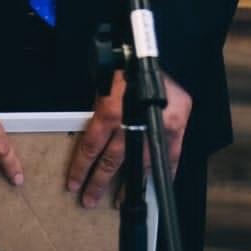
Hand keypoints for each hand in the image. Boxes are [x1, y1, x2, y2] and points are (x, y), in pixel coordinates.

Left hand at [66, 69, 191, 208]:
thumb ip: (100, 106)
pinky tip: (156, 186)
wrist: (163, 49)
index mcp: (110, 112)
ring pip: (139, 166)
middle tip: (89, 200)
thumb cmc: (129, 59)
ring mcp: (156, 129)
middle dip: (98, 183)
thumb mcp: (104, 79)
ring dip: (129, 186)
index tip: (74, 184)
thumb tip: (95, 127)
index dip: (81, 168)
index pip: (91, 148)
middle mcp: (131, 125)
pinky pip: (170, 158)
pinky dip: (164, 174)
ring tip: (120, 202)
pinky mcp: (176, 127)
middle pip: (111, 162)